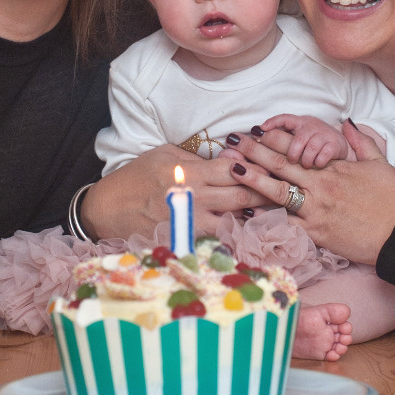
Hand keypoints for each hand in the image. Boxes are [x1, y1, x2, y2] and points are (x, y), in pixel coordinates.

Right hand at [81, 144, 267, 238]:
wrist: (108, 209)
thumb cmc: (137, 177)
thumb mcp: (165, 155)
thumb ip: (198, 159)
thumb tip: (229, 159)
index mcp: (191, 173)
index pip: (235, 170)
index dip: (256, 168)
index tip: (273, 168)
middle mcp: (194, 198)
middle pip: (241, 196)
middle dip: (265, 194)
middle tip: (286, 192)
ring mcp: (191, 222)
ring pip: (235, 222)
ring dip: (255, 218)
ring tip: (274, 213)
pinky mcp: (186, 240)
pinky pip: (218, 239)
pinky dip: (235, 235)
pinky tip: (249, 232)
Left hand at [227, 121, 394, 265]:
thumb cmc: (393, 200)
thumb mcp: (380, 164)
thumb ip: (360, 141)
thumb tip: (346, 122)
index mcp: (333, 168)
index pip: (298, 148)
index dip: (274, 138)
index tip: (256, 130)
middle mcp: (320, 186)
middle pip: (282, 165)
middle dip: (256, 152)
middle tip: (234, 142)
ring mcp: (316, 210)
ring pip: (278, 193)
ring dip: (253, 179)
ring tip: (234, 168)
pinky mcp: (316, 233)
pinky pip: (286, 224)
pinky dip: (266, 219)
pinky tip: (247, 213)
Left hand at [259, 113, 351, 167]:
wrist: (341, 147)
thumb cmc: (314, 146)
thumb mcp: (300, 140)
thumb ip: (283, 143)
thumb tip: (258, 149)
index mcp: (300, 123)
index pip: (285, 118)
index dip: (272, 122)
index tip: (260, 130)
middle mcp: (312, 125)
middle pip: (298, 138)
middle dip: (292, 153)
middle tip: (292, 162)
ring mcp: (324, 133)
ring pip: (310, 148)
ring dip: (306, 160)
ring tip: (306, 166)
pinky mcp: (335, 144)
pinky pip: (323, 155)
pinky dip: (318, 163)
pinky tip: (318, 165)